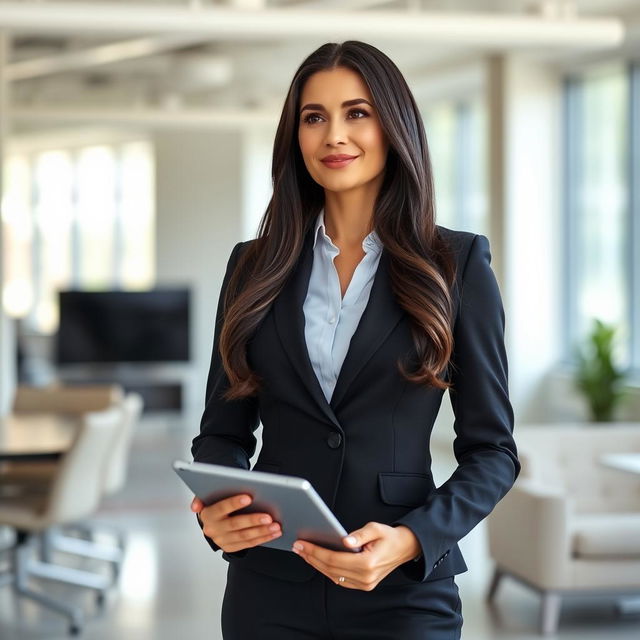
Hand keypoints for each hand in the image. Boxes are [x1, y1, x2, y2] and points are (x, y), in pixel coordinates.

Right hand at [190, 494, 281, 552]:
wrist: (211, 522)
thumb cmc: (214, 504)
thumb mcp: (207, 497)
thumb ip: (202, 497)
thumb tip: (195, 506)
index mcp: (208, 514)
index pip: (221, 508)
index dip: (234, 503)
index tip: (249, 497)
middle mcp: (214, 529)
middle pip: (235, 525)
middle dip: (253, 521)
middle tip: (269, 516)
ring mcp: (222, 540)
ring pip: (244, 537)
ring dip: (262, 532)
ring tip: (276, 526)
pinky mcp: (230, 547)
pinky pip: (249, 544)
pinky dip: (263, 538)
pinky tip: (274, 533)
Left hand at [292, 522, 420, 590]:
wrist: (404, 548)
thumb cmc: (389, 536)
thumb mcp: (376, 528)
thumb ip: (360, 535)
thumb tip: (344, 540)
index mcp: (368, 563)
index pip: (334, 559)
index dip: (316, 551)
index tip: (303, 544)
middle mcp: (365, 577)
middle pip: (331, 569)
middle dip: (312, 557)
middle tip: (298, 547)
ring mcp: (365, 583)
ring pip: (334, 576)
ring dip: (317, 565)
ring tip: (304, 553)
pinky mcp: (364, 584)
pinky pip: (341, 580)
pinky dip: (328, 571)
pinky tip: (318, 561)